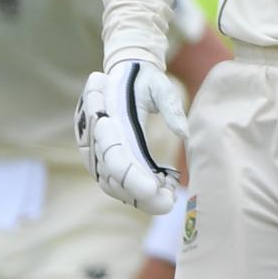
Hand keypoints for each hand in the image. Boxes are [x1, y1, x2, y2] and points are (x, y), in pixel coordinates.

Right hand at [77, 60, 185, 214]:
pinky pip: (112, 181)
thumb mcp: (160, 83)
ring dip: (137, 197)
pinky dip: (133, 191)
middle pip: (110, 174)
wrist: (123, 73)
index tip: (152, 190)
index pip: (114, 152)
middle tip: (169, 205)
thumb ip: (171, 105)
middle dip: (138, 194)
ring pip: (110, 183)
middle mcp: (94, 134)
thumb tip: (184, 134)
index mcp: (106, 114)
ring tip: (168, 199)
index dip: (130, 174)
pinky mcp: (99, 157)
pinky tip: (159, 192)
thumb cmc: (144, 78)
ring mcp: (93, 148)